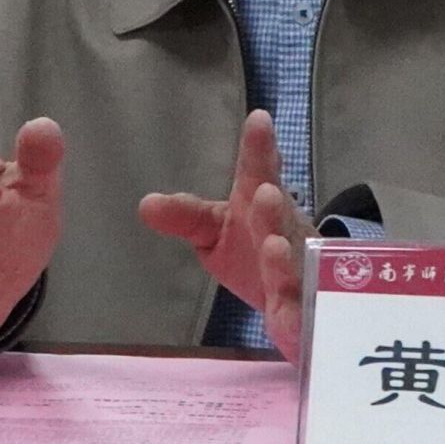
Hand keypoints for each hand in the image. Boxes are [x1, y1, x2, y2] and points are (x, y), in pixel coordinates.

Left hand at [139, 110, 317, 359]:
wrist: (296, 292)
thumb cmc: (250, 249)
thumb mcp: (214, 229)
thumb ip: (186, 216)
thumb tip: (145, 205)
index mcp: (260, 205)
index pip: (259, 172)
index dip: (259, 148)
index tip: (257, 120)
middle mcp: (283, 233)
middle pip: (279, 221)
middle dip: (273, 209)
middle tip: (265, 194)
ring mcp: (297, 274)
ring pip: (293, 268)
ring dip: (285, 260)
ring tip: (273, 247)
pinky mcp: (299, 314)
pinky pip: (299, 318)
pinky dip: (295, 320)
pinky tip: (287, 323)